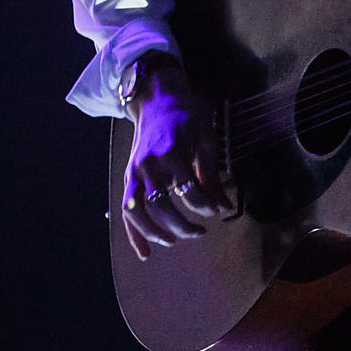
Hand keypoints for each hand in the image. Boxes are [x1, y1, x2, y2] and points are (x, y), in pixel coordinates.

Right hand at [121, 62, 232, 259]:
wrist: (156, 97)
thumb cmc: (186, 114)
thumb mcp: (205, 136)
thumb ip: (211, 173)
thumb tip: (224, 207)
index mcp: (170, 152)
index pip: (188, 190)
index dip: (205, 206)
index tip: (219, 211)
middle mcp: (147, 165)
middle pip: (160, 206)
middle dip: (182, 226)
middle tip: (201, 232)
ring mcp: (134, 172)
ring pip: (136, 212)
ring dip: (154, 232)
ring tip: (174, 241)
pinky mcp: (128, 176)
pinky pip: (126, 209)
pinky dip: (133, 233)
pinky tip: (145, 252)